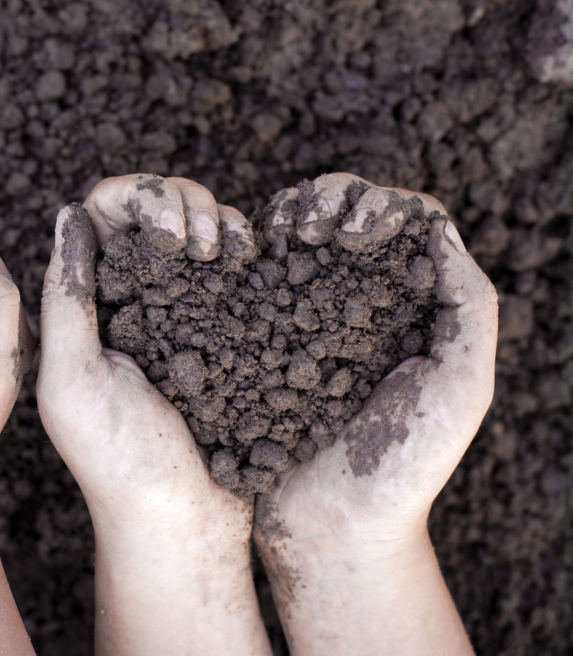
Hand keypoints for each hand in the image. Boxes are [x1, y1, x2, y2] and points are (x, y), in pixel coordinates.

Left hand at [40, 173, 258, 526]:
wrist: (189, 521)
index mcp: (85, 306)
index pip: (100, 215)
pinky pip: (231, 264)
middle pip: (151, 209)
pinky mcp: (225, 327)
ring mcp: (181, 310)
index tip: (166, 233)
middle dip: (180, 200)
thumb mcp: (74, 380)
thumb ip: (65, 298)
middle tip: (201, 241)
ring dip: (215, 216)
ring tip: (231, 250)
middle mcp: (131, 298)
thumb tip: (67, 214)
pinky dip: (242, 244)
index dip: (133, 198)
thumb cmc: (122, 461)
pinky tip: (251, 257)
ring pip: (195, 226)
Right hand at [253, 173, 496, 655]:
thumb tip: (436, 229)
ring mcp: (313, 316)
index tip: (357, 233)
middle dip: (333, 198)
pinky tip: (253, 252)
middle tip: (313, 227)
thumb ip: (468, 307)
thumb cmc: (401, 467)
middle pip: (354, 213)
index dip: (383, 205)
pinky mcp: (266, 335)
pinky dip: (259, 247)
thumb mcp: (460, 386)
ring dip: (295, 213)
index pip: (410, 222)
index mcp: (418, 307)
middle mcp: (367, 302)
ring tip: (285, 233)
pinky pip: (263, 273)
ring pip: (306, 232)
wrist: (328, 524)